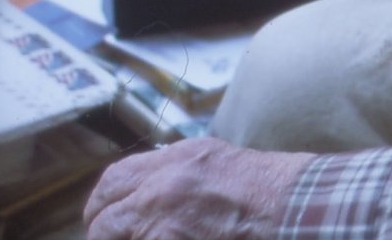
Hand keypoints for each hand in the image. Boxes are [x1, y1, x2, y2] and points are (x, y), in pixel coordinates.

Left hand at [84, 138, 313, 239]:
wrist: (290, 206)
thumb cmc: (265, 186)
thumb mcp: (214, 159)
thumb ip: (179, 171)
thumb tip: (152, 188)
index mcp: (171, 161)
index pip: (114, 180)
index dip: (101, 203)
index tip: (101, 217)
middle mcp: (159, 189)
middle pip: (105, 215)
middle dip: (101, 232)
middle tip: (105, 239)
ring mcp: (161, 224)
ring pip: (111, 236)